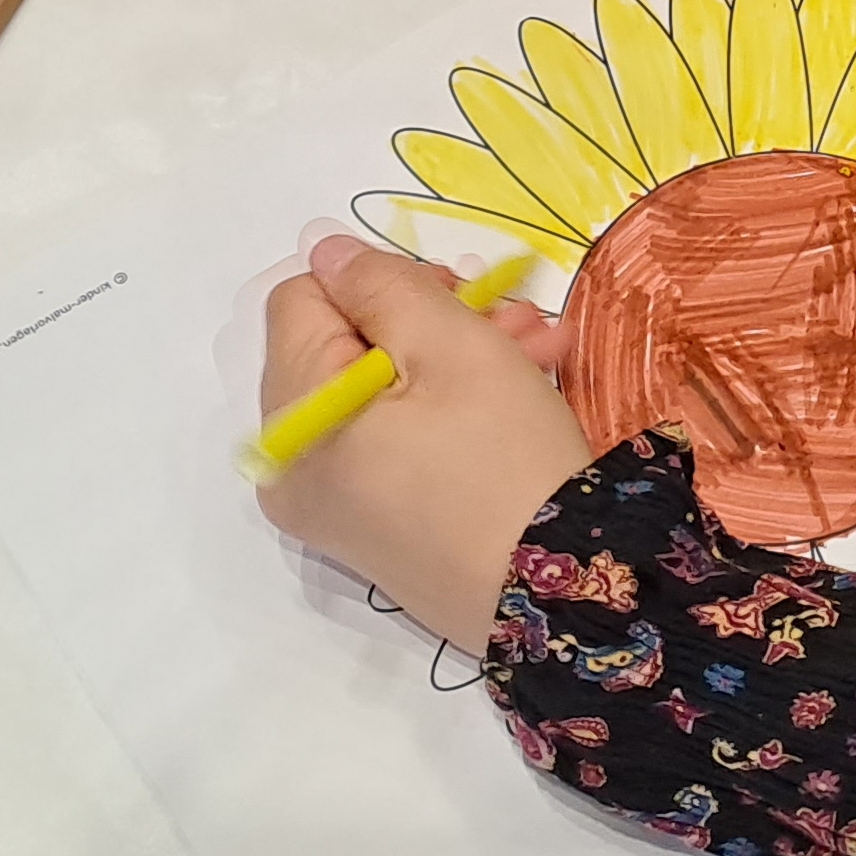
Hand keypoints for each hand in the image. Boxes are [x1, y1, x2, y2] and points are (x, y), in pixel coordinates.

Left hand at [254, 236, 589, 656]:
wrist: (564, 603)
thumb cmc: (503, 459)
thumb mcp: (452, 346)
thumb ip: (382, 284)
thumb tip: (328, 252)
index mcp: (292, 418)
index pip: (303, 298)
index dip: (380, 280)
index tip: (458, 292)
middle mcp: (291, 465)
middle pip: (343, 347)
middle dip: (430, 319)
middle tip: (512, 313)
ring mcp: (331, 504)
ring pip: (380, 392)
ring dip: (455, 356)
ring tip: (539, 347)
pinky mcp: (375, 529)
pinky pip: (394, 442)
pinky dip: (449, 409)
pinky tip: (523, 391)